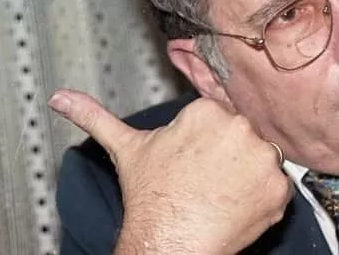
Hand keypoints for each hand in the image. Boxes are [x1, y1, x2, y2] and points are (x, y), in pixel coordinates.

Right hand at [49, 89, 292, 254]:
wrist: (169, 244)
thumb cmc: (151, 198)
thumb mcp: (126, 149)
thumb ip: (95, 116)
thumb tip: (60, 98)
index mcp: (206, 112)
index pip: (218, 119)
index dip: (205, 144)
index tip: (193, 163)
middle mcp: (239, 127)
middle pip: (241, 137)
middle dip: (227, 156)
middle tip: (205, 181)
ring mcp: (262, 158)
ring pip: (260, 159)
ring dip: (246, 175)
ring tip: (218, 193)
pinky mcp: (278, 187)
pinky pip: (277, 185)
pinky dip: (262, 197)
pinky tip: (236, 206)